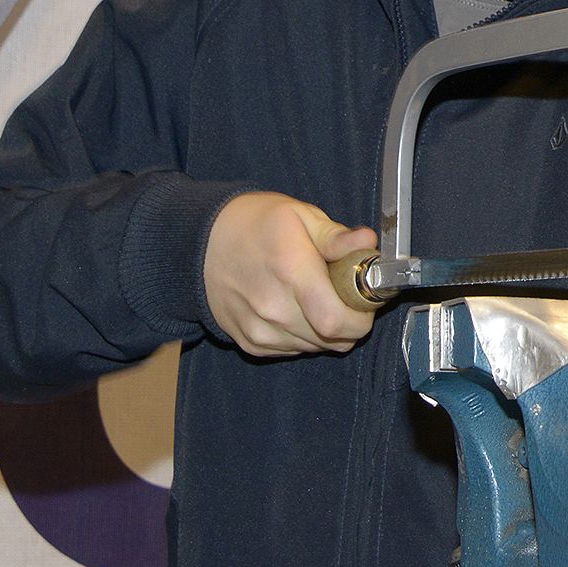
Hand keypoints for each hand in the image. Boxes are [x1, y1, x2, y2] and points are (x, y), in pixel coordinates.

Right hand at [201, 192, 376, 357]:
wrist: (199, 244)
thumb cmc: (253, 224)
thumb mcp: (299, 215)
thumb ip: (336, 236)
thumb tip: (368, 243)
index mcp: (291, 271)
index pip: (338, 322)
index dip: (361, 317)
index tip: (364, 300)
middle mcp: (273, 308)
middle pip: (333, 340)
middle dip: (349, 321)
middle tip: (343, 294)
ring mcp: (260, 330)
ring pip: (316, 348)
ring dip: (326, 329)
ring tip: (314, 296)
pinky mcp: (251, 344)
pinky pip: (294, 350)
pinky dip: (303, 335)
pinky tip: (293, 306)